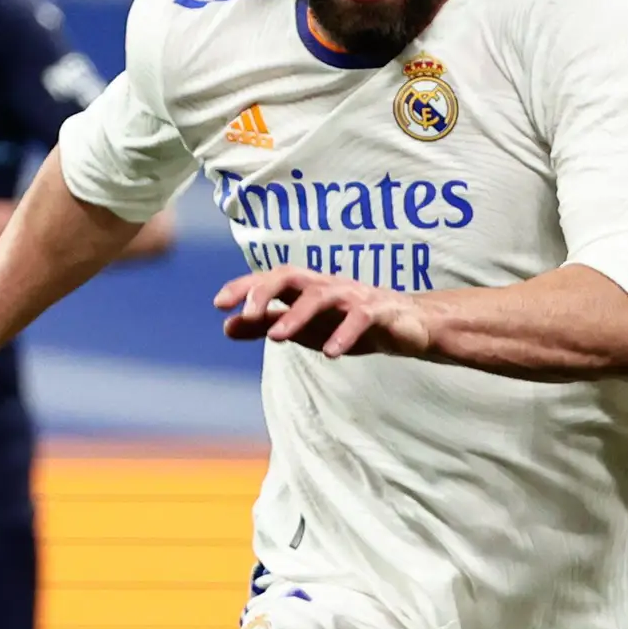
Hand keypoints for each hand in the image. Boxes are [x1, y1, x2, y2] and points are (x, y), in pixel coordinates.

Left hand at [216, 265, 436, 360]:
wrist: (408, 326)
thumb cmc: (350, 322)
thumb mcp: (303, 327)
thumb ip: (267, 324)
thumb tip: (226, 327)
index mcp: (307, 286)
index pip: (270, 278)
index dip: (244, 287)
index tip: (219, 303)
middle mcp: (327, 284)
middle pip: (291, 275)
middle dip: (266, 291)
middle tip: (247, 314)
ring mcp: (354, 295)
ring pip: (321, 295)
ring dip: (297, 314)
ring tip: (277, 337)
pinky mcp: (379, 311)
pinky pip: (359, 318)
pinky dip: (343, 334)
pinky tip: (329, 353)